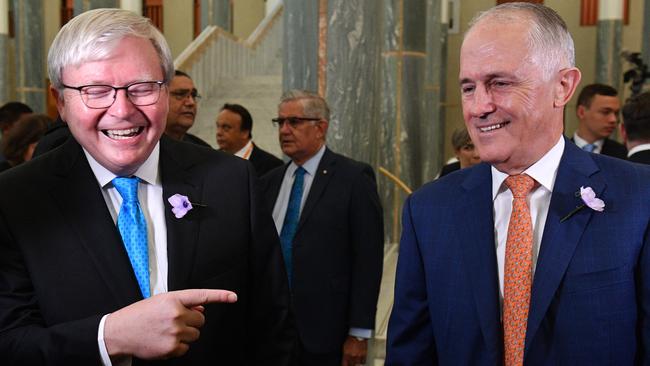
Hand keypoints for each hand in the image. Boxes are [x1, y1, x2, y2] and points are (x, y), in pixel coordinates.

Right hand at [104, 289, 236, 359]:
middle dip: (192, 321)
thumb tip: (202, 308)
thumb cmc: (141, 315)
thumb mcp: (161, 302)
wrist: (119, 332)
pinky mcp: (172, 348)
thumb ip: (183, 303)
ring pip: (195, 335)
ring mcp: (175, 332)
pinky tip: (163, 341)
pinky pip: (186, 348)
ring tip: (167, 331)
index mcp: (173, 299)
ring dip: (186, 334)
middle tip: (173, 322)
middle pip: (201, 320)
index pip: (201, 295)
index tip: (233, 297)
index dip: (220, 296)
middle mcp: (176, 314)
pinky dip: (178, 346)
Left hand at [341, 336, 366, 365]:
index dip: (344, 365)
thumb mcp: (344, 347)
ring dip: (356, 364)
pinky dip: (362, 362)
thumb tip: (344, 359)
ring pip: (358, 364)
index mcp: (347, 354)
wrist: (358, 334)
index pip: (344, 364)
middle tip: (351, 364)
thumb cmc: (351, 339)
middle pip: (351, 365)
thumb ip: (344, 354)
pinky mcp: (364, 354)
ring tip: (355, 363)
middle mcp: (353, 356)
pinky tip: (360, 361)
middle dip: (351, 365)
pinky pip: (363, 361)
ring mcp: (359, 355)